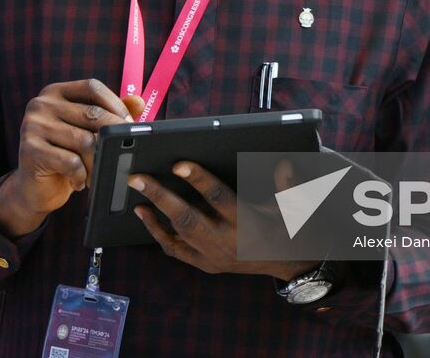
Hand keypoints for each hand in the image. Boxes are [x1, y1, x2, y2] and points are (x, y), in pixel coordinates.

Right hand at [0, 79, 140, 237]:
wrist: (33, 189)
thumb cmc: (63, 156)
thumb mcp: (85, 132)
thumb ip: (109, 114)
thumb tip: (139, 101)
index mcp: (55, 93)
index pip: (92, 87)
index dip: (115, 103)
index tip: (129, 124)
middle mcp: (41, 104)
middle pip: (91, 113)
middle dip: (114, 136)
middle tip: (122, 152)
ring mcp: (33, 125)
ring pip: (84, 140)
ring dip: (97, 162)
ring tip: (98, 174)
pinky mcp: (30, 150)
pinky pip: (71, 161)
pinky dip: (81, 175)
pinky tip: (79, 182)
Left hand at [129, 161, 315, 282]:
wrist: (285, 265)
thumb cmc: (286, 229)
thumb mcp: (293, 208)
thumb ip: (287, 186)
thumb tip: (284, 164)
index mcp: (247, 223)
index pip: (218, 198)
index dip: (199, 180)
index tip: (179, 165)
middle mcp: (226, 241)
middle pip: (187, 217)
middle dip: (160, 196)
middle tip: (137, 178)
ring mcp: (212, 255)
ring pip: (177, 232)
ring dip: (154, 210)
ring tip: (137, 189)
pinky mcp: (205, 263)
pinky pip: (175, 250)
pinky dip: (156, 232)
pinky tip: (143, 213)